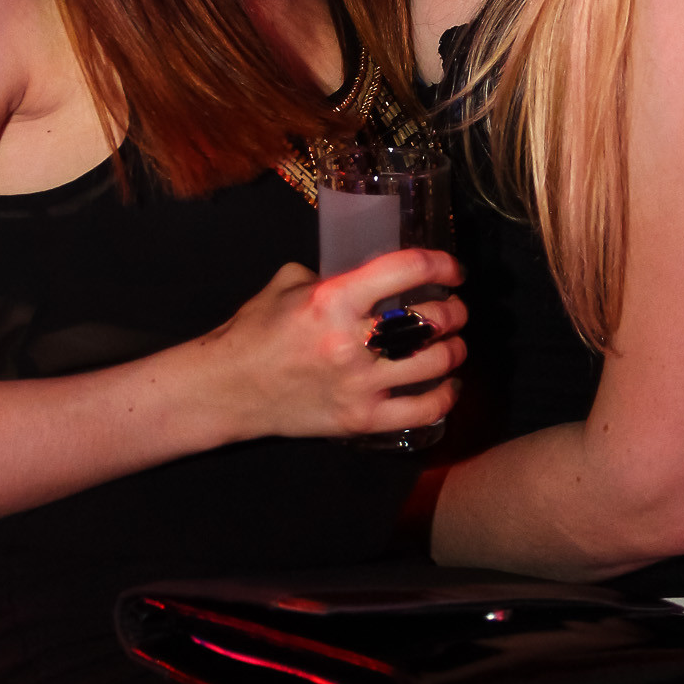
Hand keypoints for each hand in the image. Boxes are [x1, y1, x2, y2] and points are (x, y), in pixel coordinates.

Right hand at [213, 249, 466, 441]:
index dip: (441, 264)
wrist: (229, 388)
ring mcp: (358, 384)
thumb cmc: (255, 333)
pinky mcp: (361, 419)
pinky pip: (422, 410)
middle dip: (454, 311)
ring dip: (455, 350)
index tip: (452, 269)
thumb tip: (368, 274)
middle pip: (430, 319)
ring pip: (435, 363)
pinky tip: (447, 386)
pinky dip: (445, 397)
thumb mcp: (288, 284)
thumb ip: (331, 275)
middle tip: (455, 309)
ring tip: (454, 344)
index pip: (406, 269)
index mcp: (333, 299)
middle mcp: (350, 341)